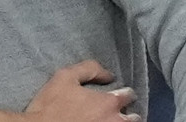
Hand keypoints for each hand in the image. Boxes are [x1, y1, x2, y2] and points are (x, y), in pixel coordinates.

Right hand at [25, 60, 140, 121]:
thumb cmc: (51, 105)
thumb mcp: (65, 76)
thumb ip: (89, 69)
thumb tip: (108, 74)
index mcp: (108, 102)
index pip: (129, 96)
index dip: (125, 93)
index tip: (119, 95)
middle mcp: (114, 121)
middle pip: (134, 119)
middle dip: (128, 115)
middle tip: (116, 113)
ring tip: (111, 121)